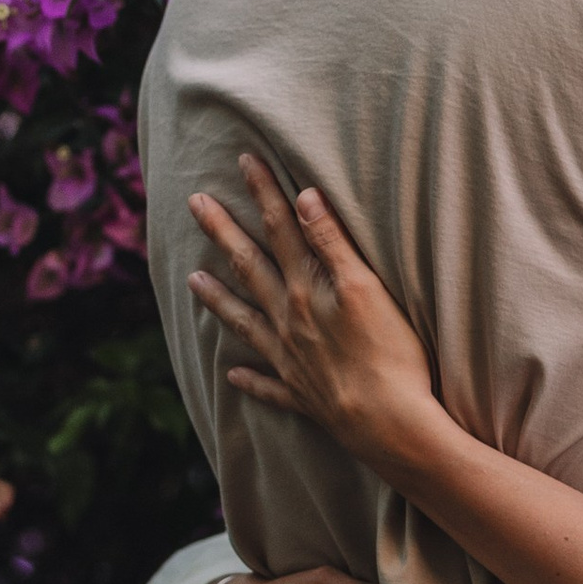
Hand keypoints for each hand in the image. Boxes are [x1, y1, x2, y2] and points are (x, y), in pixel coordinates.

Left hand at [187, 150, 443, 476]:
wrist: (388, 422)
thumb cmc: (388, 352)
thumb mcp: (366, 288)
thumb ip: (333, 243)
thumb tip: (304, 197)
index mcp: (305, 290)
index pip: (280, 230)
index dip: (264, 194)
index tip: (244, 161)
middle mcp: (288, 321)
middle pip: (250, 268)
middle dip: (223, 233)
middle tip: (195, 204)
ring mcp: (290, 359)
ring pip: (245, 323)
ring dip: (219, 300)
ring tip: (193, 281)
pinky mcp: (302, 395)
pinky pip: (267, 385)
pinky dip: (249, 378)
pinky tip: (234, 375)